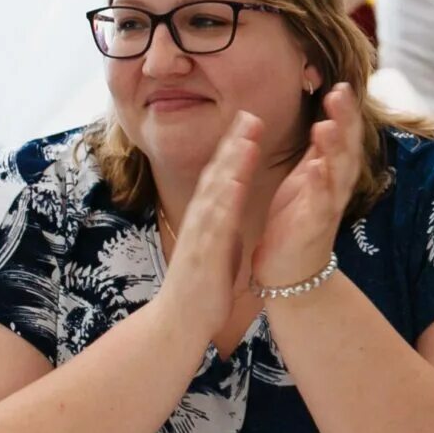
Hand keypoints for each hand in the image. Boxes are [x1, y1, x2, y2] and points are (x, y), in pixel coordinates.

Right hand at [160, 113, 261, 342]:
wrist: (181, 319)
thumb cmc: (204, 280)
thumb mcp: (221, 240)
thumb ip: (227, 214)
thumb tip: (236, 192)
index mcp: (210, 216)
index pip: (224, 174)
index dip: (237, 147)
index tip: (252, 120)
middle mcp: (202, 219)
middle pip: (217, 174)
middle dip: (234, 143)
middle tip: (250, 114)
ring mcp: (200, 234)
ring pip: (215, 192)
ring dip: (230, 164)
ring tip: (246, 138)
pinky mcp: (202, 253)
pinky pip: (214, 224)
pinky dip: (225, 202)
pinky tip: (235, 183)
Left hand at [251, 84, 365, 290]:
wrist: (290, 270)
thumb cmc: (295, 221)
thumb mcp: (308, 179)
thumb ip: (320, 153)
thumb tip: (329, 119)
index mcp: (331, 173)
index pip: (343, 136)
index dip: (344, 112)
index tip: (341, 85)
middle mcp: (336, 187)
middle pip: (347, 148)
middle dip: (345, 121)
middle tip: (340, 93)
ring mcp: (327, 206)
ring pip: (337, 173)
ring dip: (335, 149)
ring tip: (327, 124)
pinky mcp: (314, 226)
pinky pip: (320, 203)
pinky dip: (320, 185)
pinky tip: (317, 169)